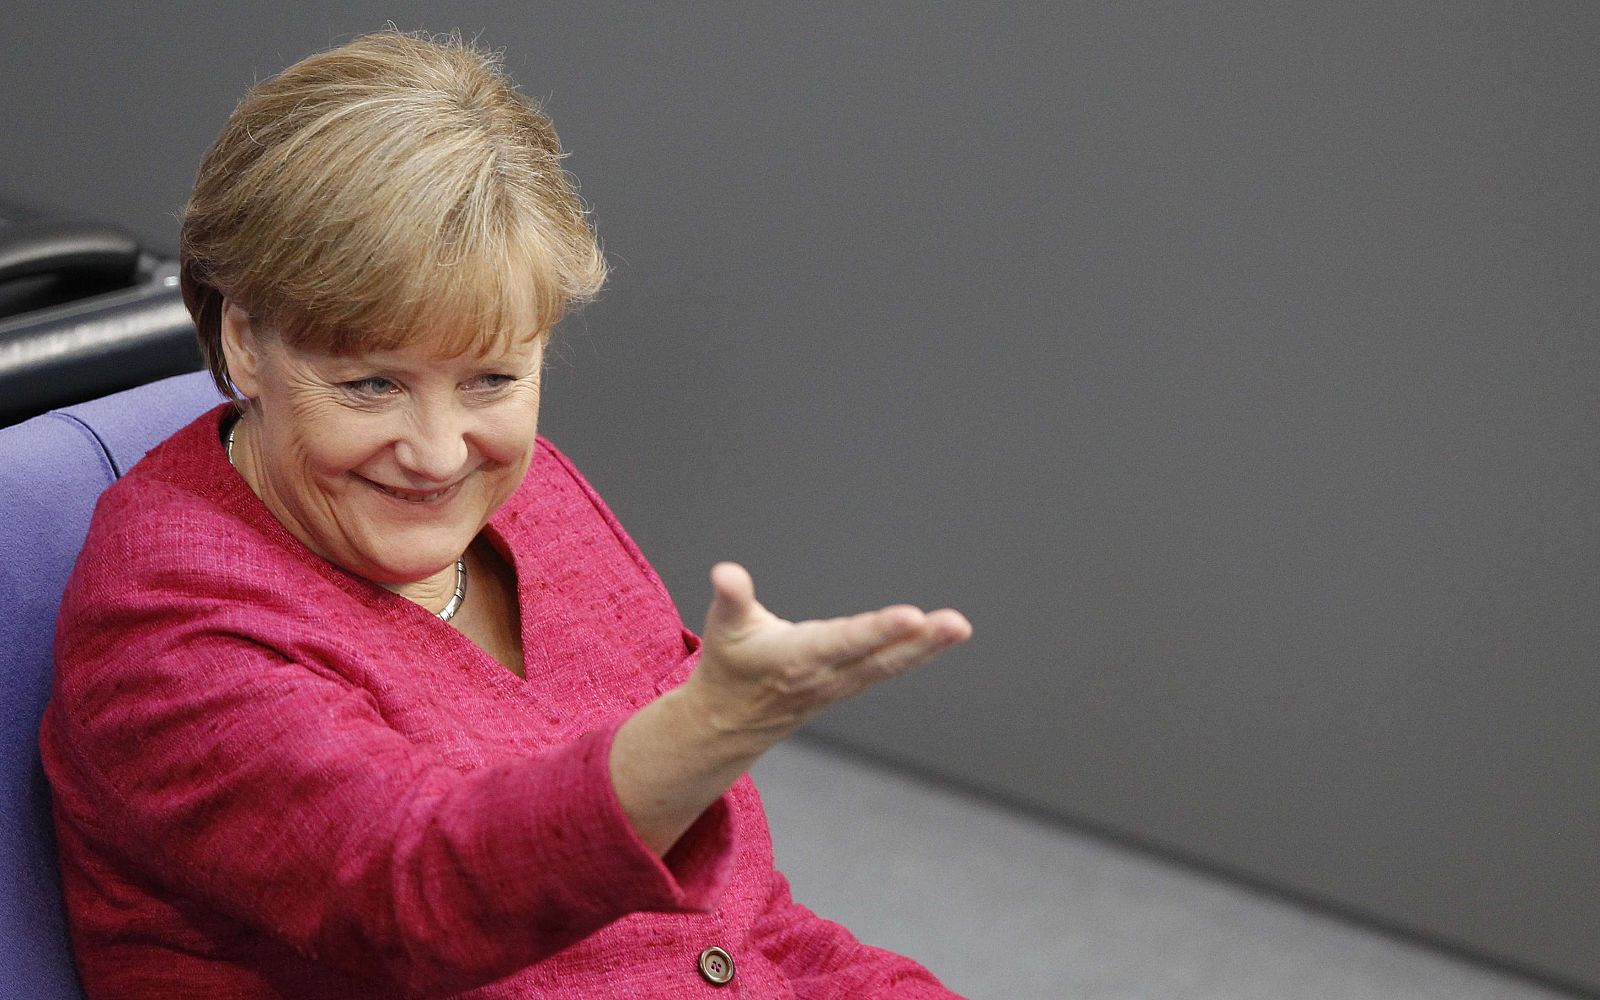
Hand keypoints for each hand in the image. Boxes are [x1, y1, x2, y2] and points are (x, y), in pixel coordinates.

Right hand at [681, 562, 972, 744]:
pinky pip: (890, 666)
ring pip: (892, 664)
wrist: (730, 722)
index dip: (877, 631)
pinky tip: (944, 634)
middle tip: (957, 624)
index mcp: (797, 659)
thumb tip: (725, 572)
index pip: (844, 642)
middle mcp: (827, 675)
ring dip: (929, 646)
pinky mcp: (852, 683)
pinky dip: (919, 651)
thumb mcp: (723, 628)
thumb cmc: (729, 665)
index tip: (911, 617)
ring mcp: (843, 683)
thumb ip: (731, 598)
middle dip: (921, 642)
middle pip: (881, 658)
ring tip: (960, 626)